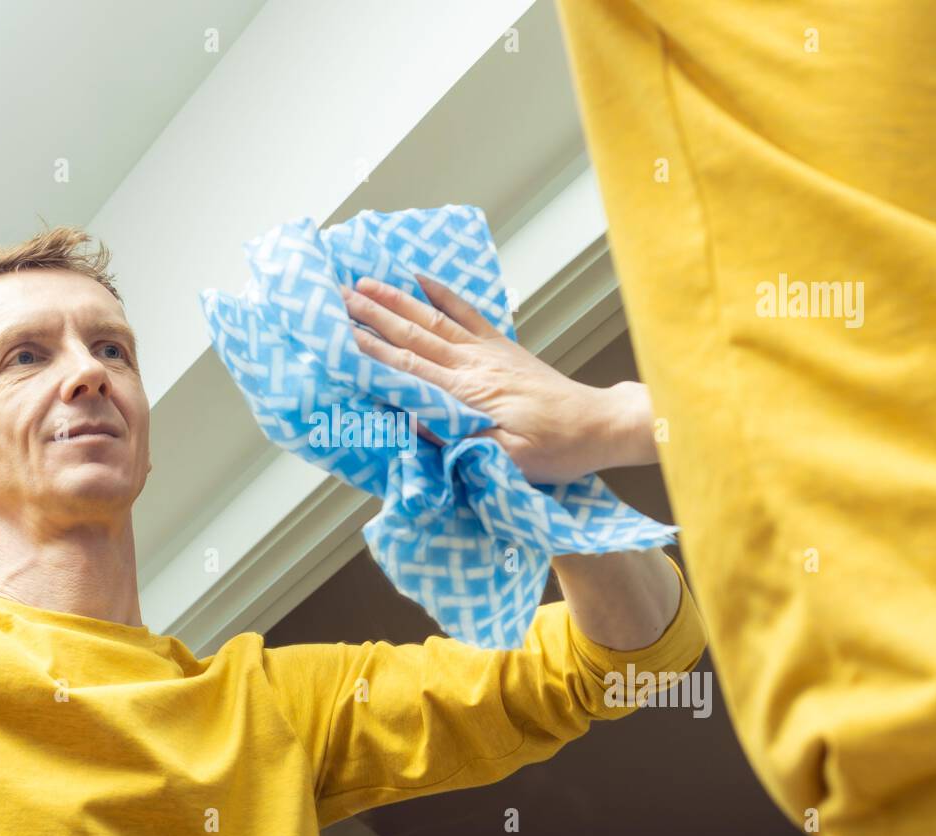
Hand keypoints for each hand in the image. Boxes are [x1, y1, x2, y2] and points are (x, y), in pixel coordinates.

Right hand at [342, 273, 657, 482]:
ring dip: (396, 300)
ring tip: (364, 283)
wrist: (598, 425)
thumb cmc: (555, 449)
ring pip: (432, 320)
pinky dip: (442, 295)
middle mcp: (474, 364)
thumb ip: (458, 438)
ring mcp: (488, 352)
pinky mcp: (502, 348)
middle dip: (372, 315)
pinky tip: (421, 279)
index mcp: (469, 392)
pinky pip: (468, 314)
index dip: (371, 350)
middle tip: (337, 296)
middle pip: (413, 334)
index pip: (410, 367)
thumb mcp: (505, 457)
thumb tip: (411, 419)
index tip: (339, 335)